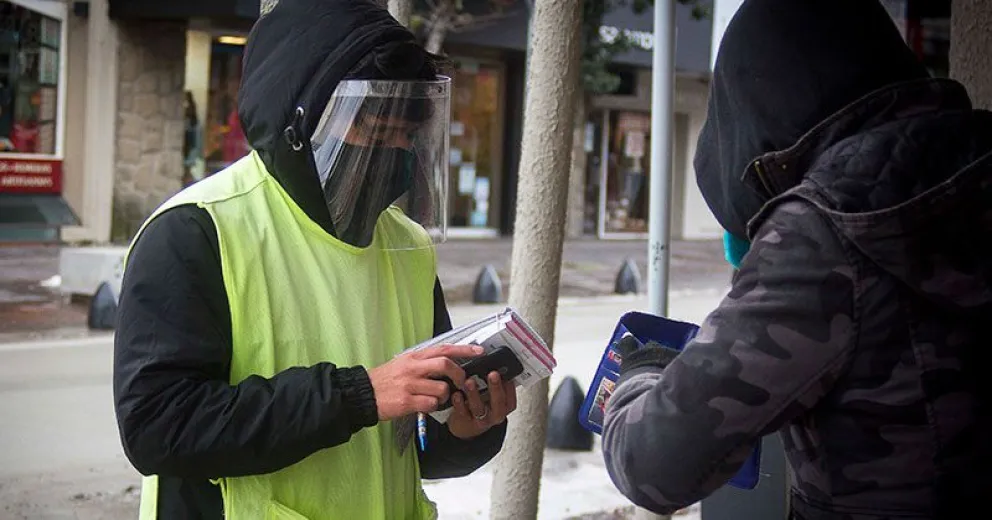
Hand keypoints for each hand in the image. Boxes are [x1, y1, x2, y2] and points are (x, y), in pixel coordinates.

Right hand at [368, 344, 482, 421]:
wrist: (363, 394)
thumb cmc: (385, 380)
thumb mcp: (403, 363)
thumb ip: (423, 362)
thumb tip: (447, 362)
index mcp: (414, 357)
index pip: (443, 349)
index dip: (464, 349)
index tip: (479, 351)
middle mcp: (413, 368)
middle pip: (445, 365)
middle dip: (459, 374)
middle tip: (462, 382)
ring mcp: (410, 385)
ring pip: (441, 389)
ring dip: (444, 396)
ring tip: (434, 398)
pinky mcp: (407, 401)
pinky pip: (431, 404)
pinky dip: (432, 407)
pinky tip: (423, 406)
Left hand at [447, 371, 516, 438]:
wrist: (466, 425)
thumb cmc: (482, 405)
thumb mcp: (492, 395)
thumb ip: (495, 382)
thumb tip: (496, 361)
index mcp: (504, 406)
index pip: (511, 398)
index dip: (509, 387)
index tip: (506, 373)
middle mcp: (494, 414)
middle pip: (498, 403)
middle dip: (496, 388)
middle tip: (493, 374)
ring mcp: (480, 420)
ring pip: (478, 408)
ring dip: (474, 394)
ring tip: (470, 382)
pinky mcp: (465, 421)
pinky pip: (462, 412)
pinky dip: (459, 403)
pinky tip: (456, 394)